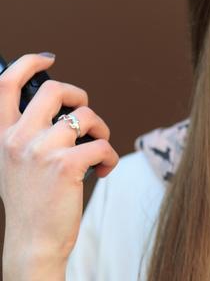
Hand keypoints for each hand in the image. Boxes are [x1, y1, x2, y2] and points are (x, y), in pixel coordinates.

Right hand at [0, 53, 118, 264]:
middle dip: (79, 95)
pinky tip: (102, 170)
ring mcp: (41, 151)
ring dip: (101, 130)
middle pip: (54, 90)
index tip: (47, 58)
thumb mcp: (15, 161)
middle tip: (87, 116)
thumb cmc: (31, 199)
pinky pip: (102, 145)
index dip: (28, 63)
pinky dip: (110, 156)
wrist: (33, 240)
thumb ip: (28, 133)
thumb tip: (62, 109)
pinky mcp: (66, 166)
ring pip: (85, 116)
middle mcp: (17, 138)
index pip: (6, 84)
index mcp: (1, 135)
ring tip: (99, 148)